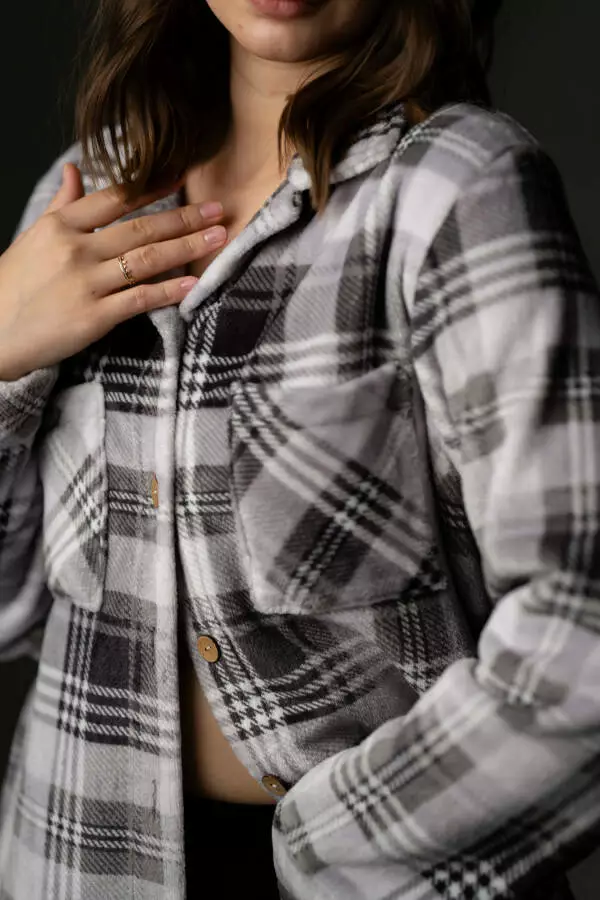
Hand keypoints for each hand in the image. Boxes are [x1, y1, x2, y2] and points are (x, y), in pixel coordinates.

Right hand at [0, 162, 226, 380]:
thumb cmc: (14, 285)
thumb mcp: (33, 237)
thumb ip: (62, 205)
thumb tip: (75, 169)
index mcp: (61, 226)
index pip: (115, 198)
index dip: (152, 186)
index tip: (183, 176)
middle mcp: (76, 250)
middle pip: (140, 228)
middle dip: (185, 218)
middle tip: (219, 210)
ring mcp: (86, 284)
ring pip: (146, 260)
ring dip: (187, 248)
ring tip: (218, 238)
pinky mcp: (93, 317)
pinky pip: (139, 300)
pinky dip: (168, 291)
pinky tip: (193, 284)